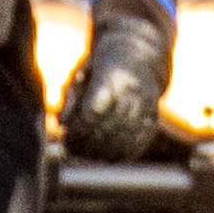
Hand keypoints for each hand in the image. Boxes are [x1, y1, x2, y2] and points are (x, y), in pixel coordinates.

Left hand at [62, 14, 171, 167]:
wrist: (140, 56)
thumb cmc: (102, 67)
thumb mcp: (82, 75)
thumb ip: (71, 98)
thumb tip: (60, 123)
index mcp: (113, 77)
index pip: (93, 111)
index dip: (78, 126)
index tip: (66, 130)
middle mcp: (133, 92)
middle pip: (106, 128)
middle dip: (84, 141)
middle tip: (69, 146)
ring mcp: (146, 107)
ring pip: (121, 139)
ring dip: (99, 152)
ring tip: (82, 153)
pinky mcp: (153, 119)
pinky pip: (137, 144)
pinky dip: (119, 155)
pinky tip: (104, 156)